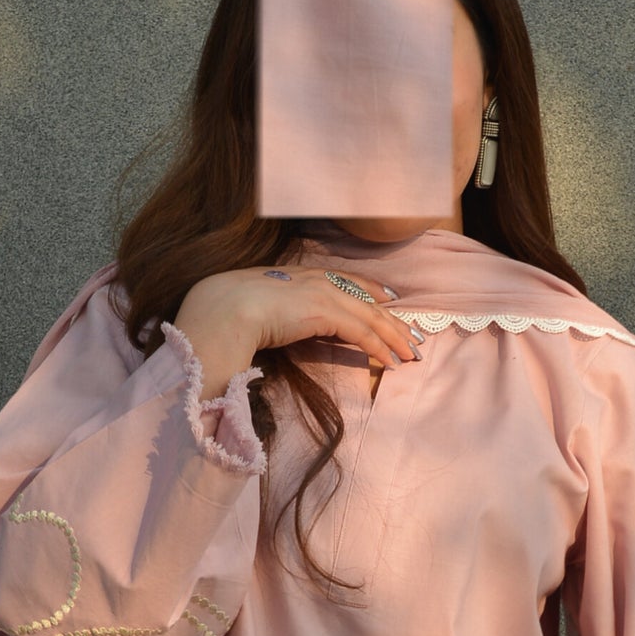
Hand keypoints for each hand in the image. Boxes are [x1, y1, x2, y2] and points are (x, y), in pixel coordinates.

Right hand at [171, 266, 423, 398]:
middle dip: (391, 318)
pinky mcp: (326, 314)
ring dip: (393, 337)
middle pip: (365, 298)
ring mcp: (323, 294)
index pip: (344, 279)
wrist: (222, 311)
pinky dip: (379, 348)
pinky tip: (391, 362)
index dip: (369, 288)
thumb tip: (271, 323)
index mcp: (297, 273)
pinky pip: (362, 333)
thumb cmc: (224, 311)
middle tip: (412, 335)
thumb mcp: (250, 304)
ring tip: (411, 354)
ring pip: (370, 315)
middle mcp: (315, 278)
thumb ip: (270, 309)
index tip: (388, 298)